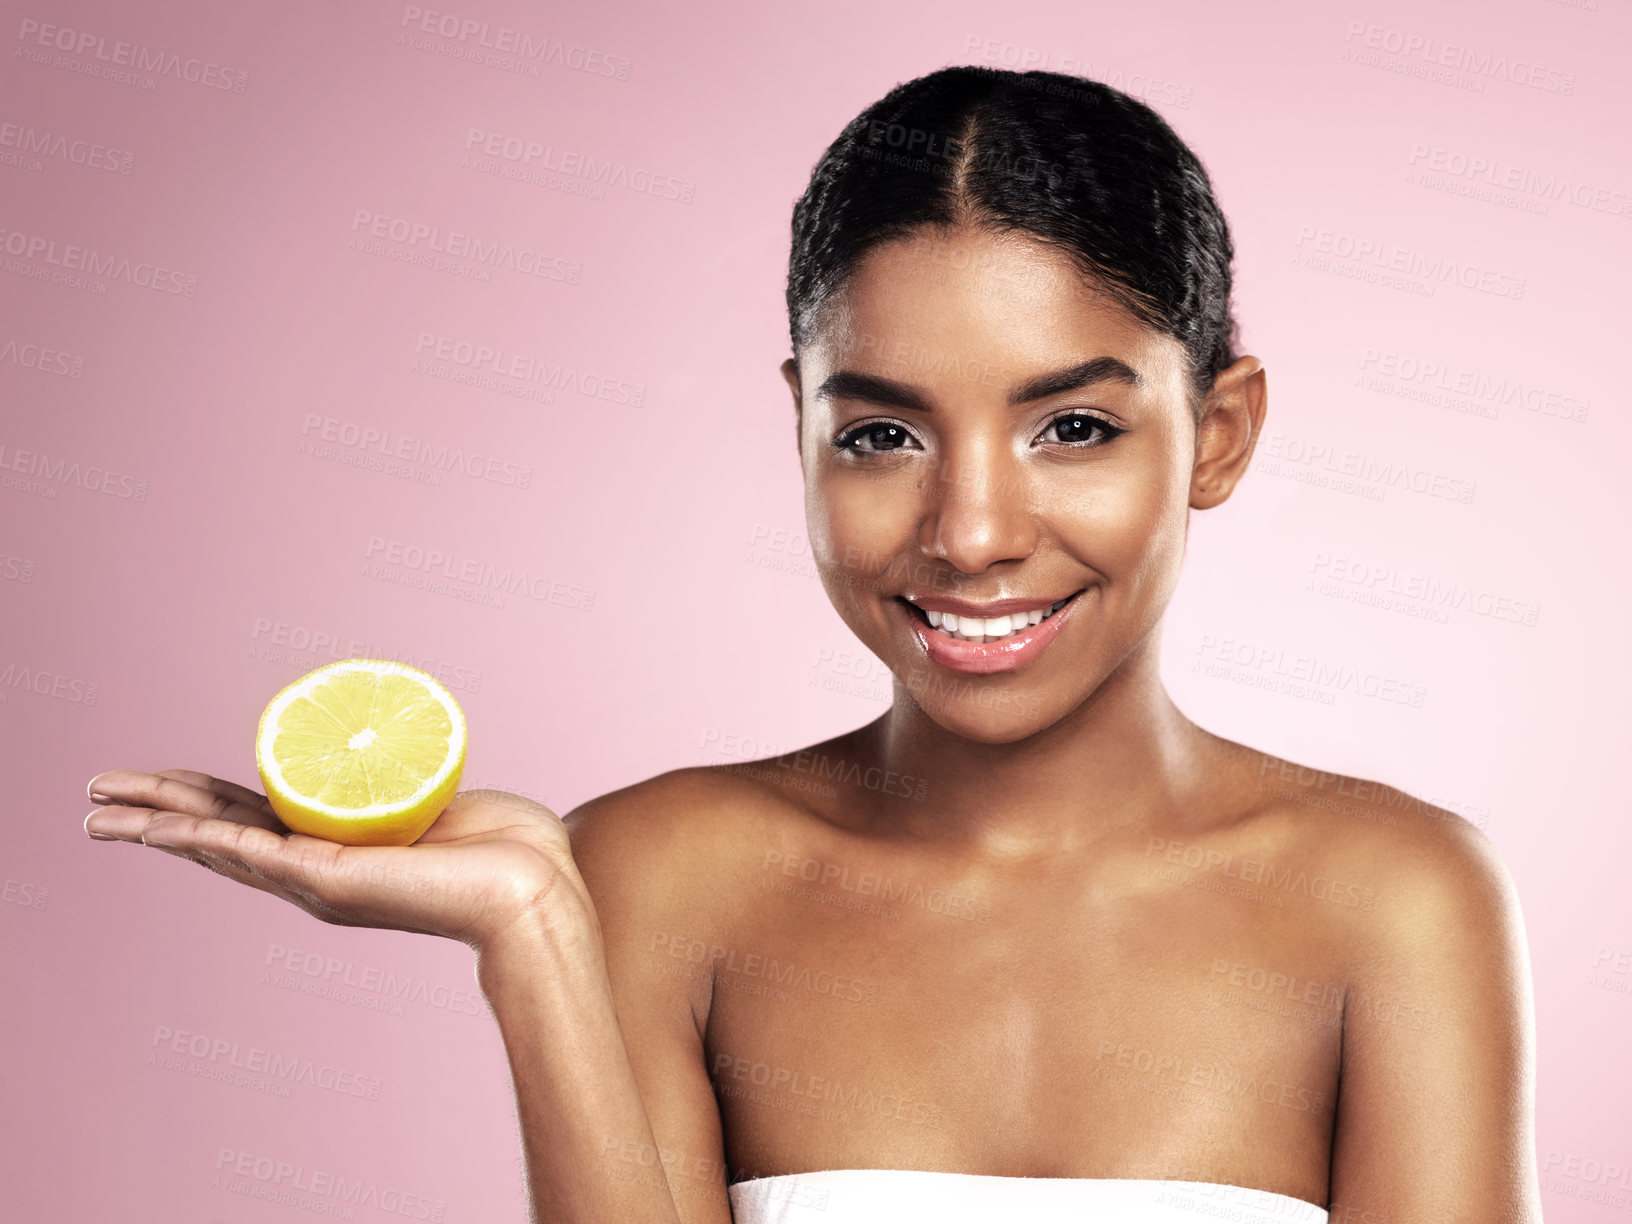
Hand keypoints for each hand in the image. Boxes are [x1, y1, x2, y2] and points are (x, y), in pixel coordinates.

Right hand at [84, 769, 589, 949]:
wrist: (537, 887)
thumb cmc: (508, 847)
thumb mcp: (438, 797)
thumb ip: (409, 776)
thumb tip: (405, 741)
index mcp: (336, 849)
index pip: (252, 818)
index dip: (199, 798)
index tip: (156, 783)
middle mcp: (316, 871)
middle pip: (216, 831)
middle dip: (152, 812)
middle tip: (91, 797)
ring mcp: (317, 880)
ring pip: (216, 846)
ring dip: (153, 826)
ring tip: (96, 812)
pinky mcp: (330, 881)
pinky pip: (251, 854)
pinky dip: (199, 837)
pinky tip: (156, 827)